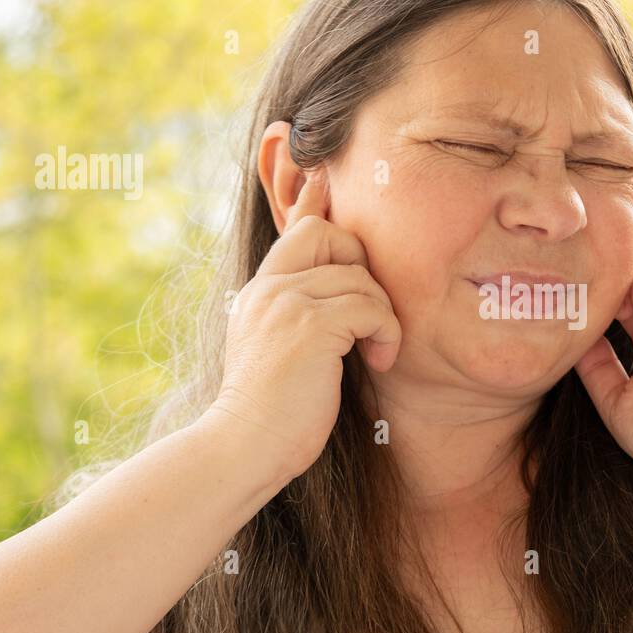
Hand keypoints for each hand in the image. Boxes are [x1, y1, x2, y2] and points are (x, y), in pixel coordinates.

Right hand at [206, 188, 401, 483]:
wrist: (245, 445)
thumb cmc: (271, 411)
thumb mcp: (278, 348)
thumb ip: (298, 313)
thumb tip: (339, 298)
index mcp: (260, 291)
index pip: (297, 230)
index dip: (319, 208)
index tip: (326, 187)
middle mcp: (271, 288)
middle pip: (330, 236)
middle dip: (364, 266)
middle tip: (370, 315)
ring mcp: (288, 303)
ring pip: (360, 278)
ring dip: (382, 315)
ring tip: (376, 352)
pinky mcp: (312, 327)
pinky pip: (371, 309)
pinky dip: (386, 333)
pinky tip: (379, 361)